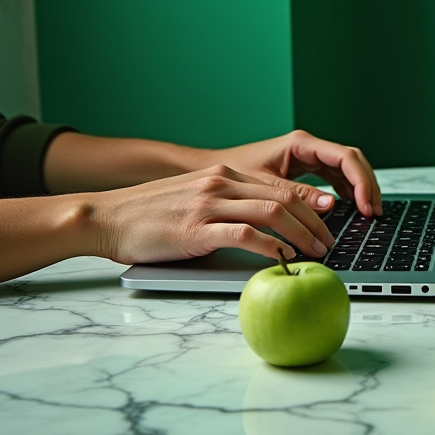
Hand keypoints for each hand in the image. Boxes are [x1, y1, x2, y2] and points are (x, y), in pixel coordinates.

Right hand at [89, 164, 335, 265]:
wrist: (106, 218)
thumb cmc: (149, 216)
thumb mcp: (194, 200)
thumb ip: (226, 204)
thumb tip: (264, 227)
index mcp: (222, 174)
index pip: (279, 186)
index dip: (309, 204)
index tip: (327, 222)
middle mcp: (219, 183)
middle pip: (283, 197)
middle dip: (313, 222)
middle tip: (328, 243)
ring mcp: (209, 205)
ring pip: (272, 212)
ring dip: (301, 235)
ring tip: (315, 254)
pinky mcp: (197, 229)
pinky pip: (246, 234)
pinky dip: (271, 247)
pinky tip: (284, 259)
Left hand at [207, 130, 381, 217]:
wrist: (211, 172)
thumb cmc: (231, 174)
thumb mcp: (265, 187)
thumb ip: (297, 195)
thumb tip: (331, 204)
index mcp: (300, 144)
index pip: (345, 157)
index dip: (362, 181)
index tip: (366, 206)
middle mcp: (308, 147)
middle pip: (352, 161)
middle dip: (368, 185)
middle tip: (374, 213)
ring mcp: (309, 157)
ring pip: (347, 169)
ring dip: (361, 189)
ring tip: (369, 214)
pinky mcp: (306, 169)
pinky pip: (336, 177)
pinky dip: (348, 192)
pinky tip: (352, 209)